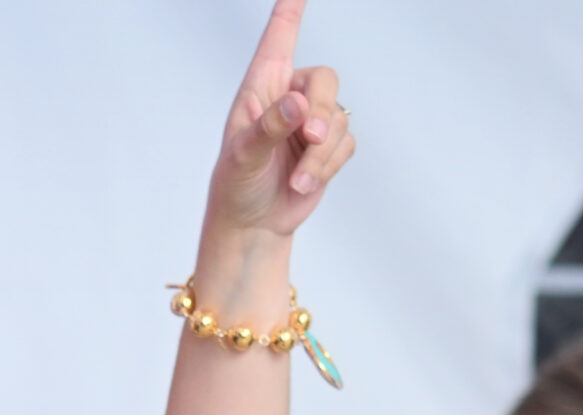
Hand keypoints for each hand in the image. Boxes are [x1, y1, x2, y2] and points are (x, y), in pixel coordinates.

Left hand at [207, 0, 353, 240]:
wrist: (253, 225)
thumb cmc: (236, 185)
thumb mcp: (243, 156)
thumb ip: (269, 128)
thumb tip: (298, 104)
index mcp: (260, 88)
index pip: (279, 38)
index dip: (291, 9)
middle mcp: (288, 97)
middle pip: (325, 80)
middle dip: (320, 112)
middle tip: (308, 139)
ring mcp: (311, 121)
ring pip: (338, 117)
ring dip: (321, 153)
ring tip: (297, 178)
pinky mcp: (328, 146)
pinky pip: (345, 144)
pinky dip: (327, 166)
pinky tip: (304, 182)